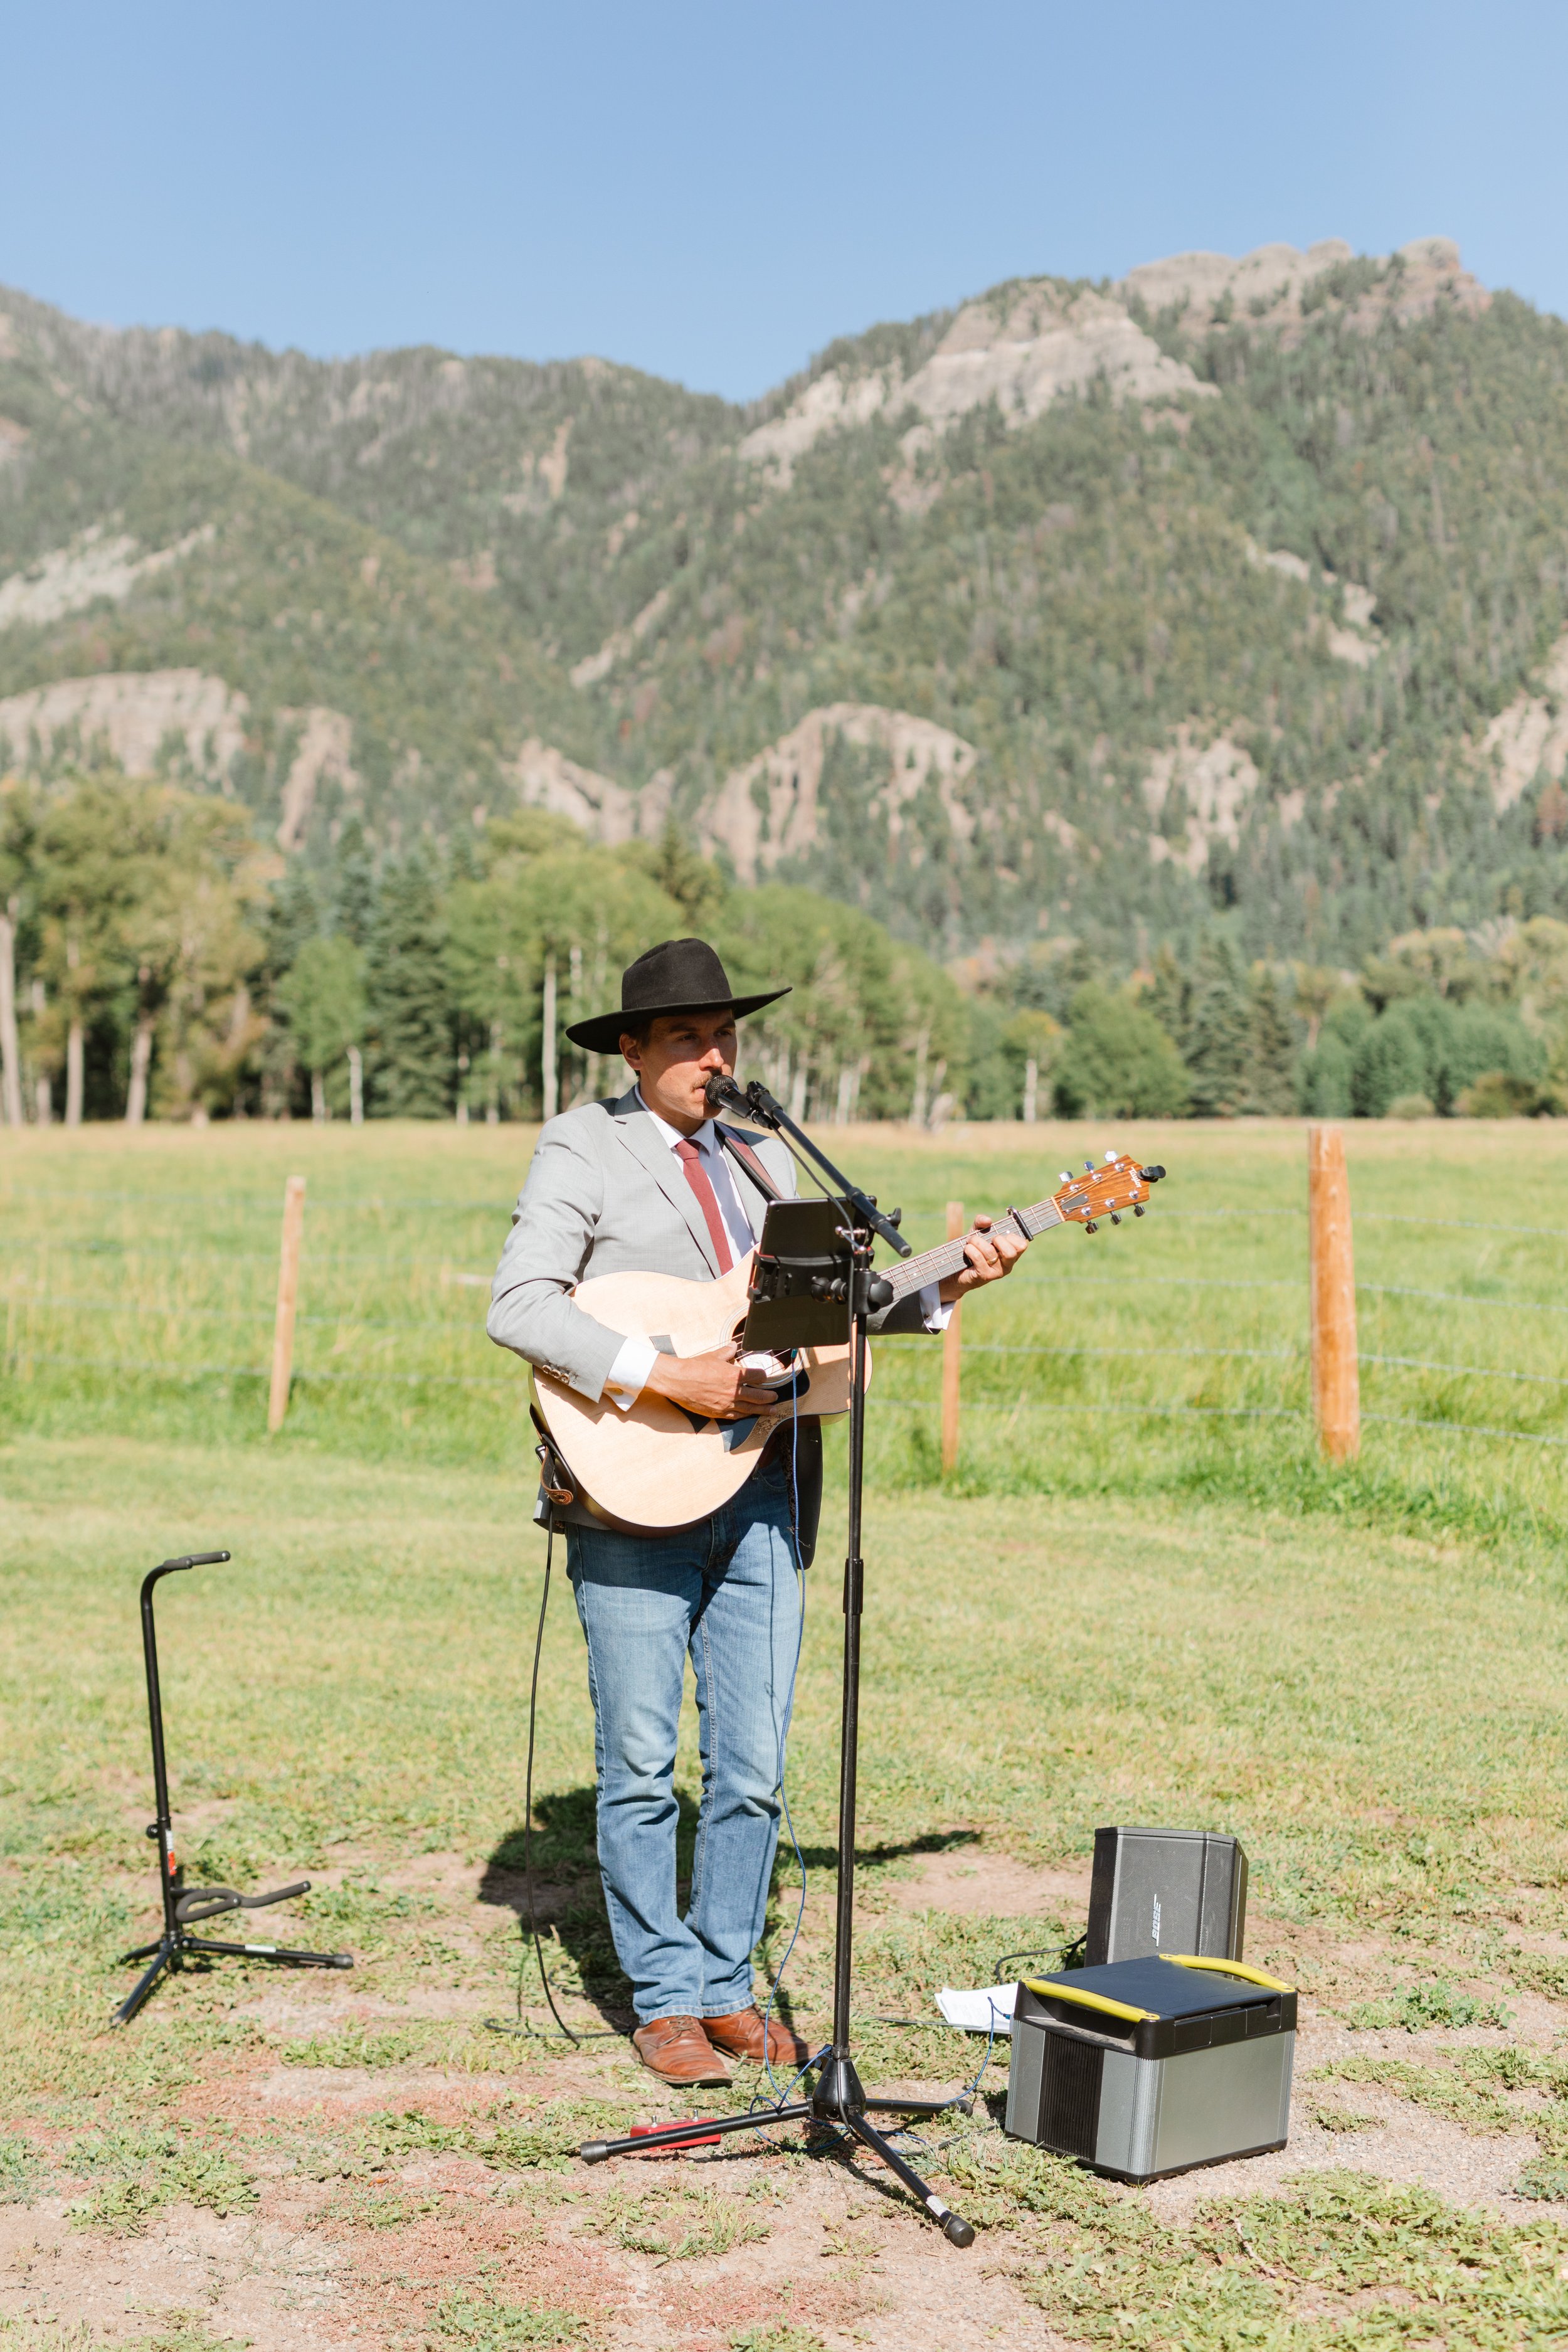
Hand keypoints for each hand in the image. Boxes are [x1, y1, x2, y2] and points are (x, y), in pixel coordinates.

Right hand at [644, 1345, 779, 1419]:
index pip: (757, 1377)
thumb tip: (733, 1346)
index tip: (763, 1376)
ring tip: (772, 1410)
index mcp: (735, 1375)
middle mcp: (734, 1391)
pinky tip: (750, 1415)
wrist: (678, 1381)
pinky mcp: (718, 1413)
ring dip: (763, 1410)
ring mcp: (726, 1404)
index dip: (762, 1376)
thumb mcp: (713, 1356)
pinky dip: (745, 1415)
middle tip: (775, 1397)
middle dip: (769, 1397)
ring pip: (750, 1409)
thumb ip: (727, 1352)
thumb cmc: (694, 1367)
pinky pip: (736, 1416)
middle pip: (759, 1396)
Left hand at [938, 1214, 1027, 1303]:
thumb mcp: (977, 1231)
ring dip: (977, 1241)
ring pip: (990, 1252)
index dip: (1011, 1236)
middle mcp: (1008, 1265)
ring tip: (971, 1241)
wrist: (958, 1269)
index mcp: (1012, 1254)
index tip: (999, 1235)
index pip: (1022, 1245)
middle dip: (997, 1240)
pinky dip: (970, 1249)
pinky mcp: (984, 1276)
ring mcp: (997, 1272)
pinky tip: (967, 1249)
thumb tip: (988, 1220)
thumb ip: (981, 1221)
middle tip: (989, 1239)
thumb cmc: (973, 1248)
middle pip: (1011, 1252)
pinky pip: (978, 1257)